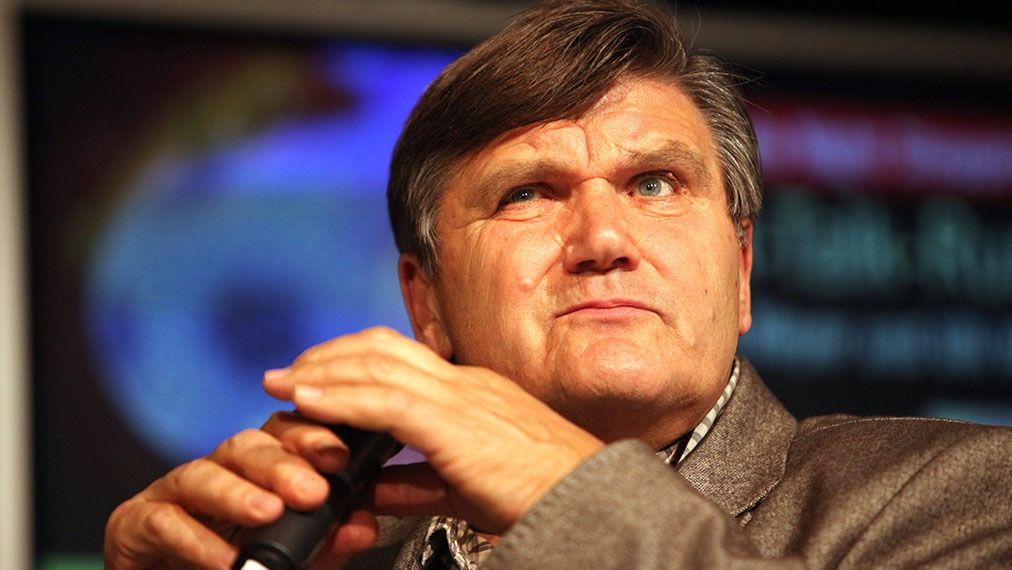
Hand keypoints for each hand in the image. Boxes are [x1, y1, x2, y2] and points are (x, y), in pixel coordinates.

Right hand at [103, 418, 336, 568]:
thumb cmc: (236, 563)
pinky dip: (195, 540)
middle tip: (313, 490)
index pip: (285, 434)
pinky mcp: (135, 522)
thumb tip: (365, 526)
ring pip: (202, 474)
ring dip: (236, 493)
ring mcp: (174, 493)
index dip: (312, 438)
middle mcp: (218, 469)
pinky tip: (224, 559)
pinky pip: (163, 522)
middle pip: (247, 447)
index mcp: (258, 466)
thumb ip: (329, 539)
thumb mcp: (296, 555)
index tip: (342, 456)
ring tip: (268, 513)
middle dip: (281, 465)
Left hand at [264, 326, 605, 532]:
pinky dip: (339, 397)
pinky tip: (307, 402)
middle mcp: (460, 383)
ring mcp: (458, 397)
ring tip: (283, 383)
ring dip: (320, 372)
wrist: (585, 498)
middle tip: (289, 373)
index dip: (353, 362)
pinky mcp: (452, 424)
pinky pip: (383, 401)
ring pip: (374, 367)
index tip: (319, 378)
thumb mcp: (465, 484)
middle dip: (328, 357)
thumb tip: (373, 488)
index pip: (400, 358)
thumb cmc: (540, 492)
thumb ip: (417, 481)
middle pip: (380, 348)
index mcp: (469, 391)